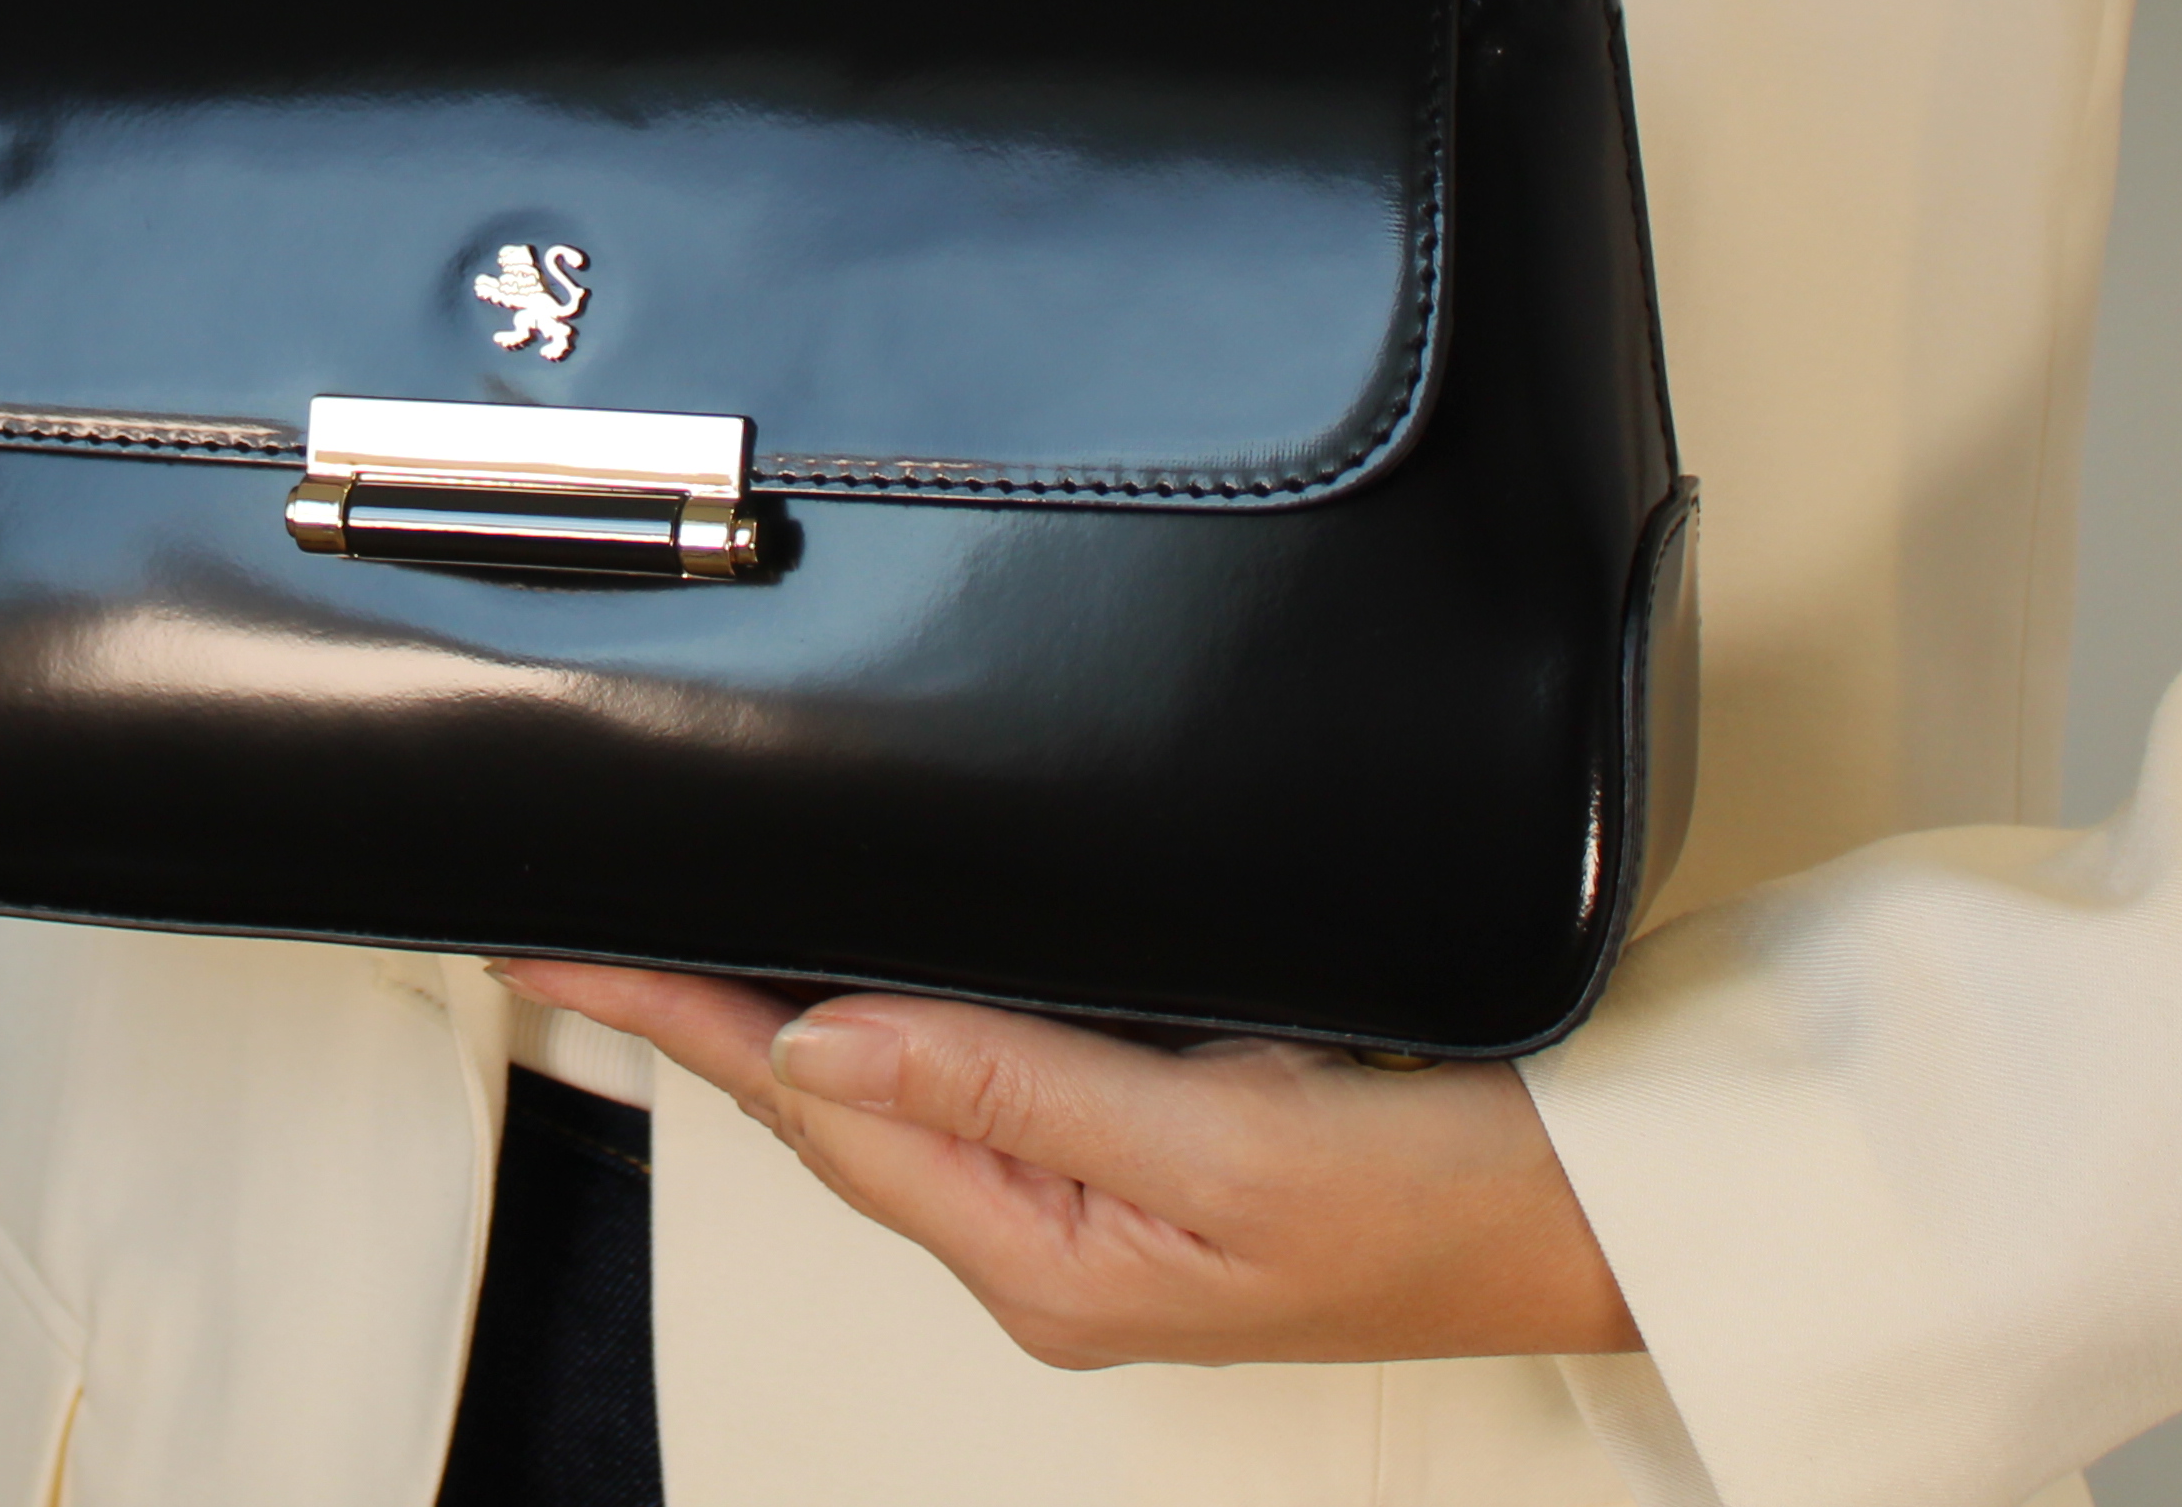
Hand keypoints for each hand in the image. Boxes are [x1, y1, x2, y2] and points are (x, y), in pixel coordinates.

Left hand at [497, 961, 1637, 1368]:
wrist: (1626, 1210)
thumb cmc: (1469, 1197)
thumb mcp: (1233, 1146)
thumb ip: (1021, 1086)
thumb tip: (827, 1038)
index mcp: (1049, 1255)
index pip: (811, 1108)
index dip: (672, 1018)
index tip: (556, 950)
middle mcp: (1055, 1238)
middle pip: (827, 1102)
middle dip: (693, 1014)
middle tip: (568, 925)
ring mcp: (1105, 1201)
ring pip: (896, 1083)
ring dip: (777, 1011)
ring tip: (659, 942)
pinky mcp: (1161, 1147)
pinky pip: (984, 1068)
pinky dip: (891, 1009)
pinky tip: (848, 975)